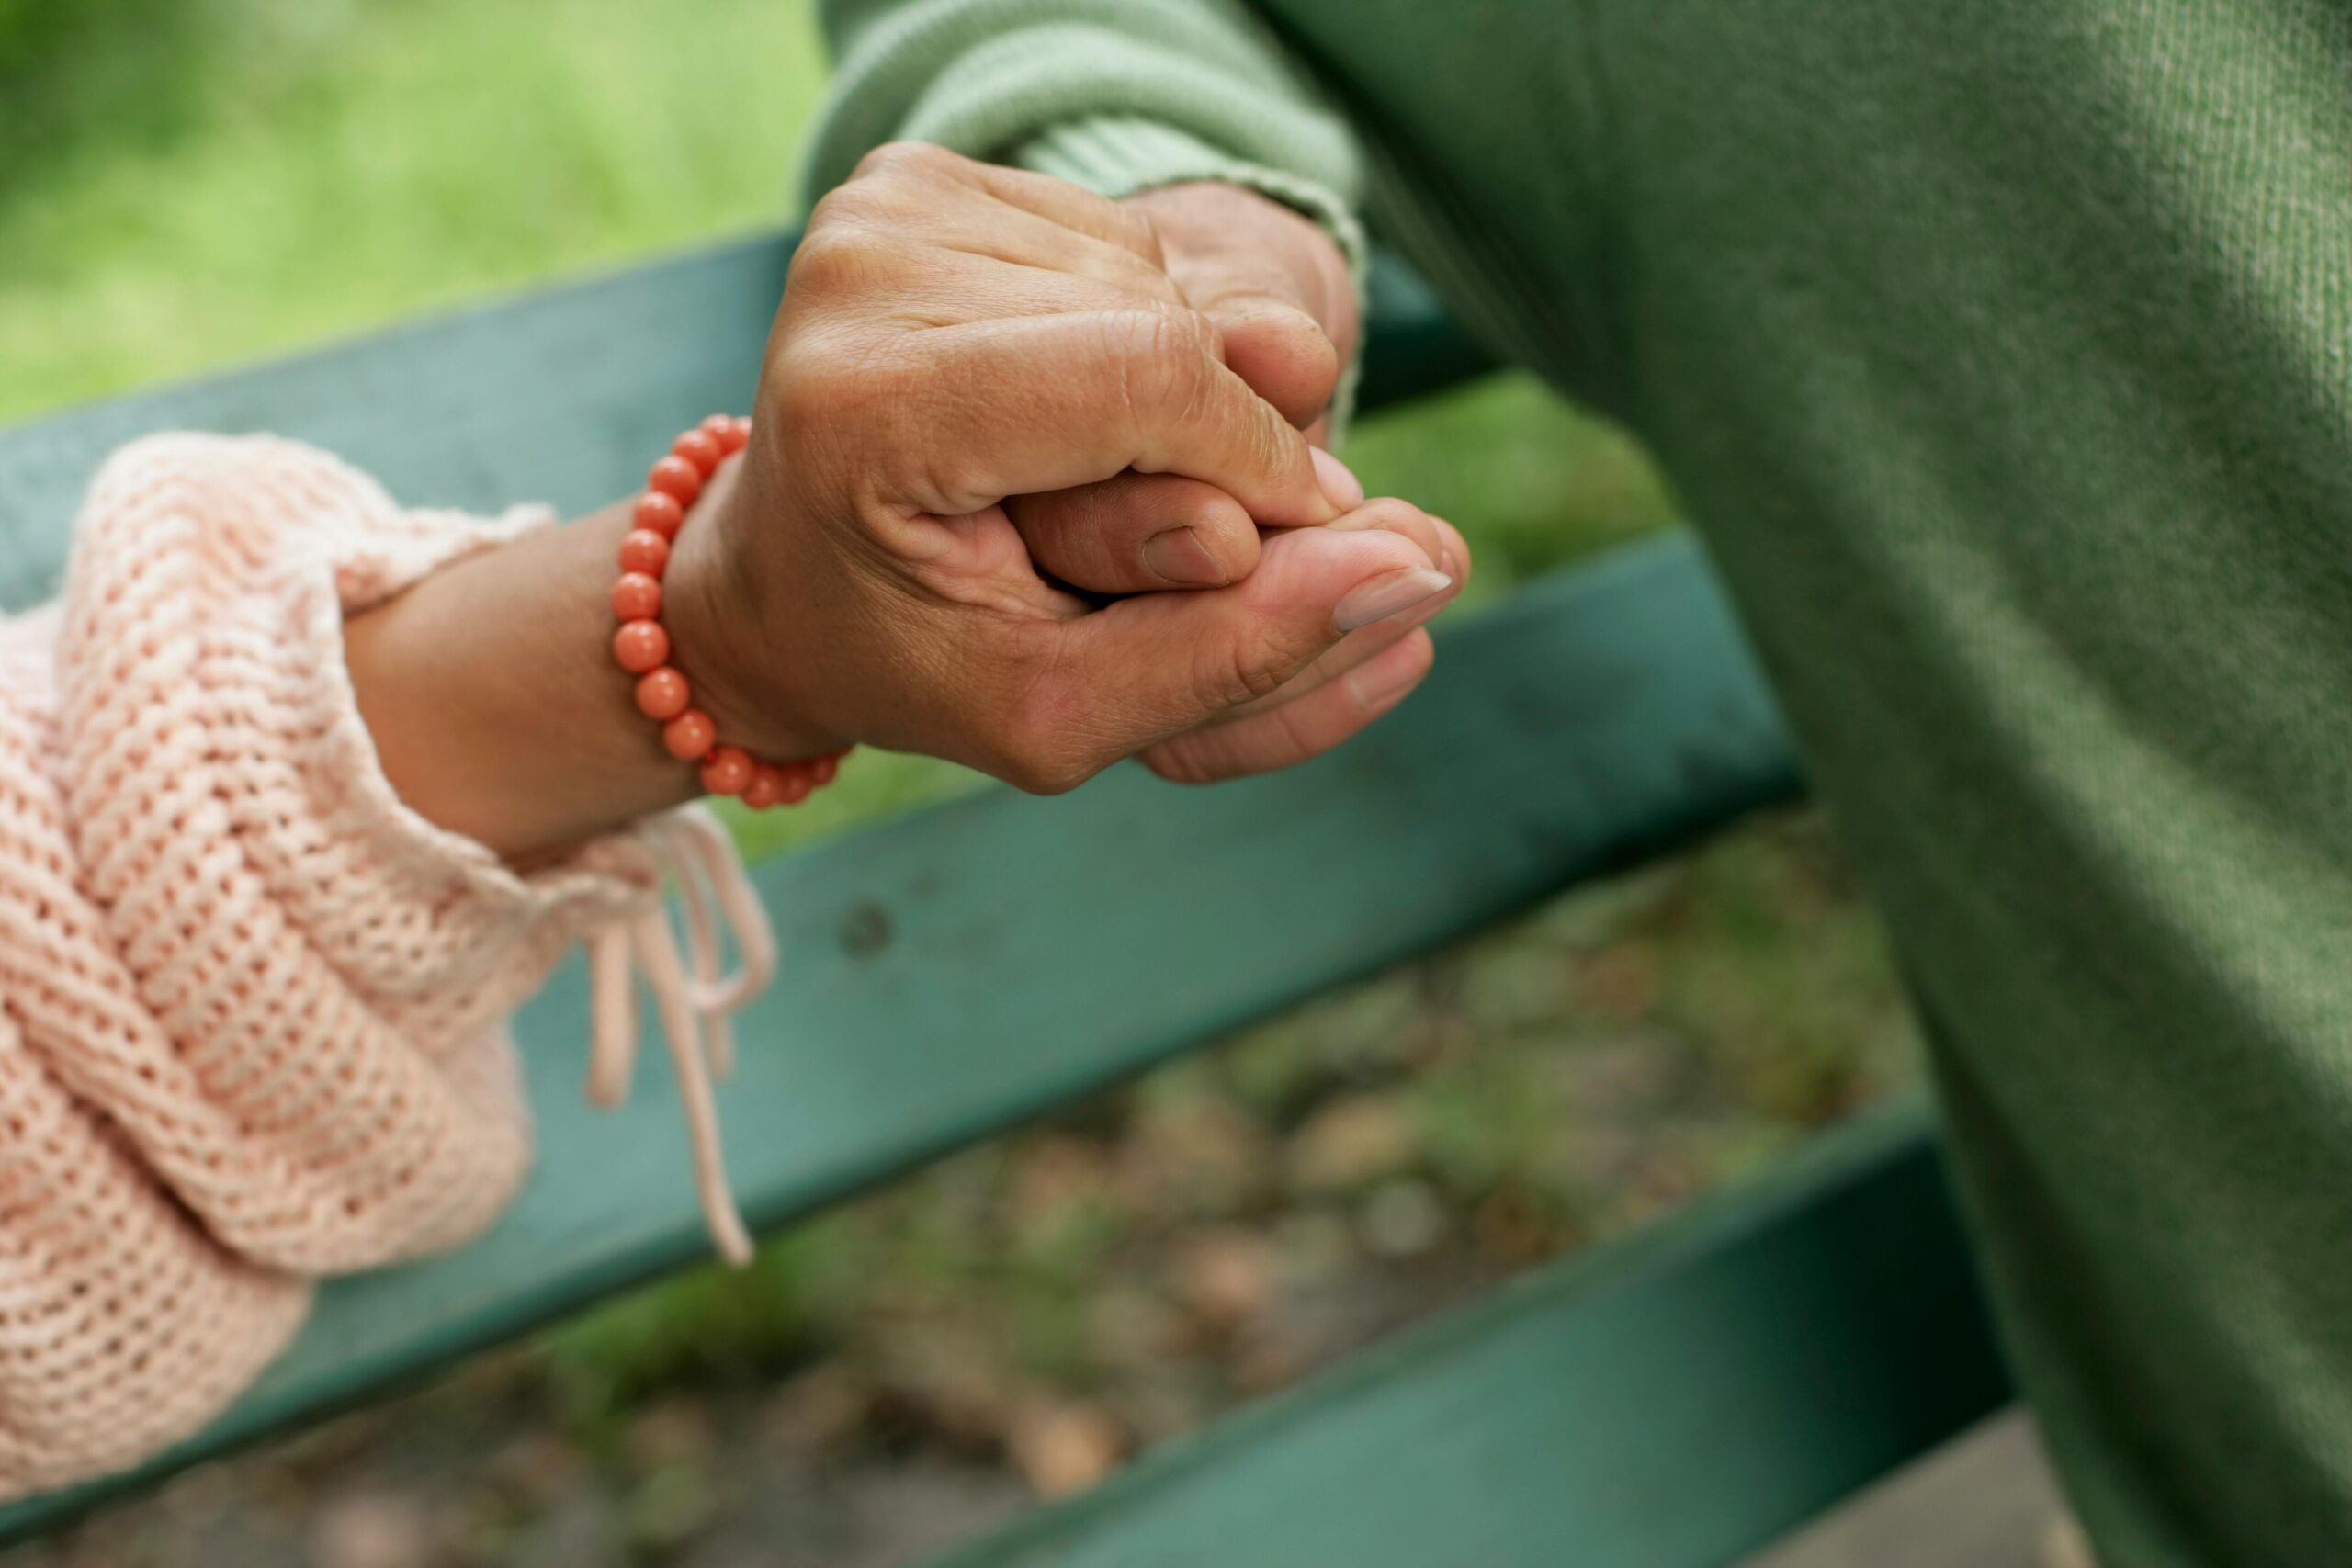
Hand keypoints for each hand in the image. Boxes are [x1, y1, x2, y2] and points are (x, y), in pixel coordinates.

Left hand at [668, 144, 1454, 794]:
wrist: (781, 581)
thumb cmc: (916, 663)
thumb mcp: (1063, 716)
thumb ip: (1237, 651)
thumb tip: (1418, 571)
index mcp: (866, 406)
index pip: (1153, 379)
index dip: (1259, 472)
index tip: (1273, 556)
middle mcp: (867, 264)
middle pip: (1169, 333)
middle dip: (1213, 453)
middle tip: (1154, 547)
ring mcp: (891, 202)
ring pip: (1167, 290)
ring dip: (1180, 403)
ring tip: (1090, 489)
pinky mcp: (924, 177)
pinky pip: (1130, 256)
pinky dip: (1142, 352)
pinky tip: (1070, 423)